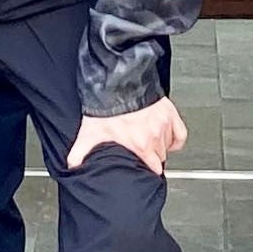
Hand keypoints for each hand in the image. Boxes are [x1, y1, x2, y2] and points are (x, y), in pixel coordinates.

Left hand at [66, 97, 188, 177]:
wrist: (118, 81)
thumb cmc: (106, 106)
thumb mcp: (90, 133)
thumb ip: (81, 152)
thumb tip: (73, 166)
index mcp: (140, 145)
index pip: (153, 169)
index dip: (147, 170)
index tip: (143, 169)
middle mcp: (154, 136)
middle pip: (160, 158)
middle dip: (152, 158)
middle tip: (143, 155)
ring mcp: (163, 125)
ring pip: (168, 146)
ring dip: (161, 147)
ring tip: (150, 145)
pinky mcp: (169, 113)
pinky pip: (180, 133)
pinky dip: (175, 138)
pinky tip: (167, 138)